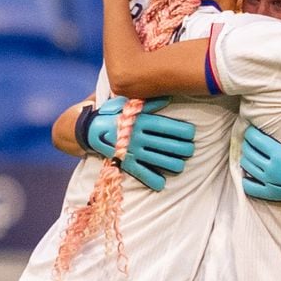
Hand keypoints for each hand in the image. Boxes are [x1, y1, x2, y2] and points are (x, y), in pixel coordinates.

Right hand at [76, 97, 195, 190]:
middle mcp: (136, 135)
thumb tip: (168, 96)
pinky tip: (162, 184)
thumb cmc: (113, 113)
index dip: (179, 130)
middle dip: (180, 148)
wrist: (88, 129)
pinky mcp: (124, 162)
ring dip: (170, 164)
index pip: (164, 126)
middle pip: (163, 143)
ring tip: (181, 166)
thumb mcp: (127, 103)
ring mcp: (131, 150)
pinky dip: (151, 180)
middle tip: (191, 150)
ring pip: (155, 159)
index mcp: (139, 120)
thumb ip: (149, 102)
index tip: (192, 133)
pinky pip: (139, 173)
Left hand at [240, 107, 280, 211]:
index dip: (250, 132)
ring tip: (252, 154)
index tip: (253, 130)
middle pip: (248, 151)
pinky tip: (250, 175)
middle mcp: (269, 168)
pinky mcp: (268, 194)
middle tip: (252, 140)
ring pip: (246, 166)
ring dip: (246, 158)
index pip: (254, 139)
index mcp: (278, 155)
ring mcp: (267, 182)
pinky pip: (248, 187)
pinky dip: (246, 179)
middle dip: (248, 143)